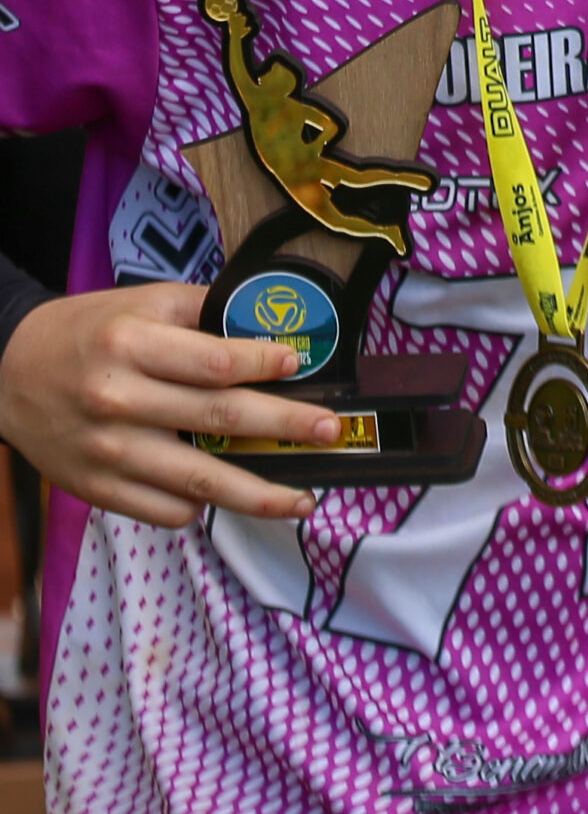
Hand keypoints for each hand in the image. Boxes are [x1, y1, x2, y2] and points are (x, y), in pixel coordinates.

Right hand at [0, 281, 343, 526]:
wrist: (9, 373)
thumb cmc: (87, 332)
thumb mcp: (142, 303)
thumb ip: (202, 312)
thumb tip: (268, 325)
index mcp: (132, 347)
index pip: (215, 362)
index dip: (263, 363)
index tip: (300, 363)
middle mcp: (120, 402)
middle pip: (219, 421)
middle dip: (284, 428)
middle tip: (330, 431)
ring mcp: (109, 453)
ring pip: (198, 482)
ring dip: (259, 494)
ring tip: (304, 499)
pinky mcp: (99, 490)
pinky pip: (164, 510)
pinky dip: (201, 507)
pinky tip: (227, 498)